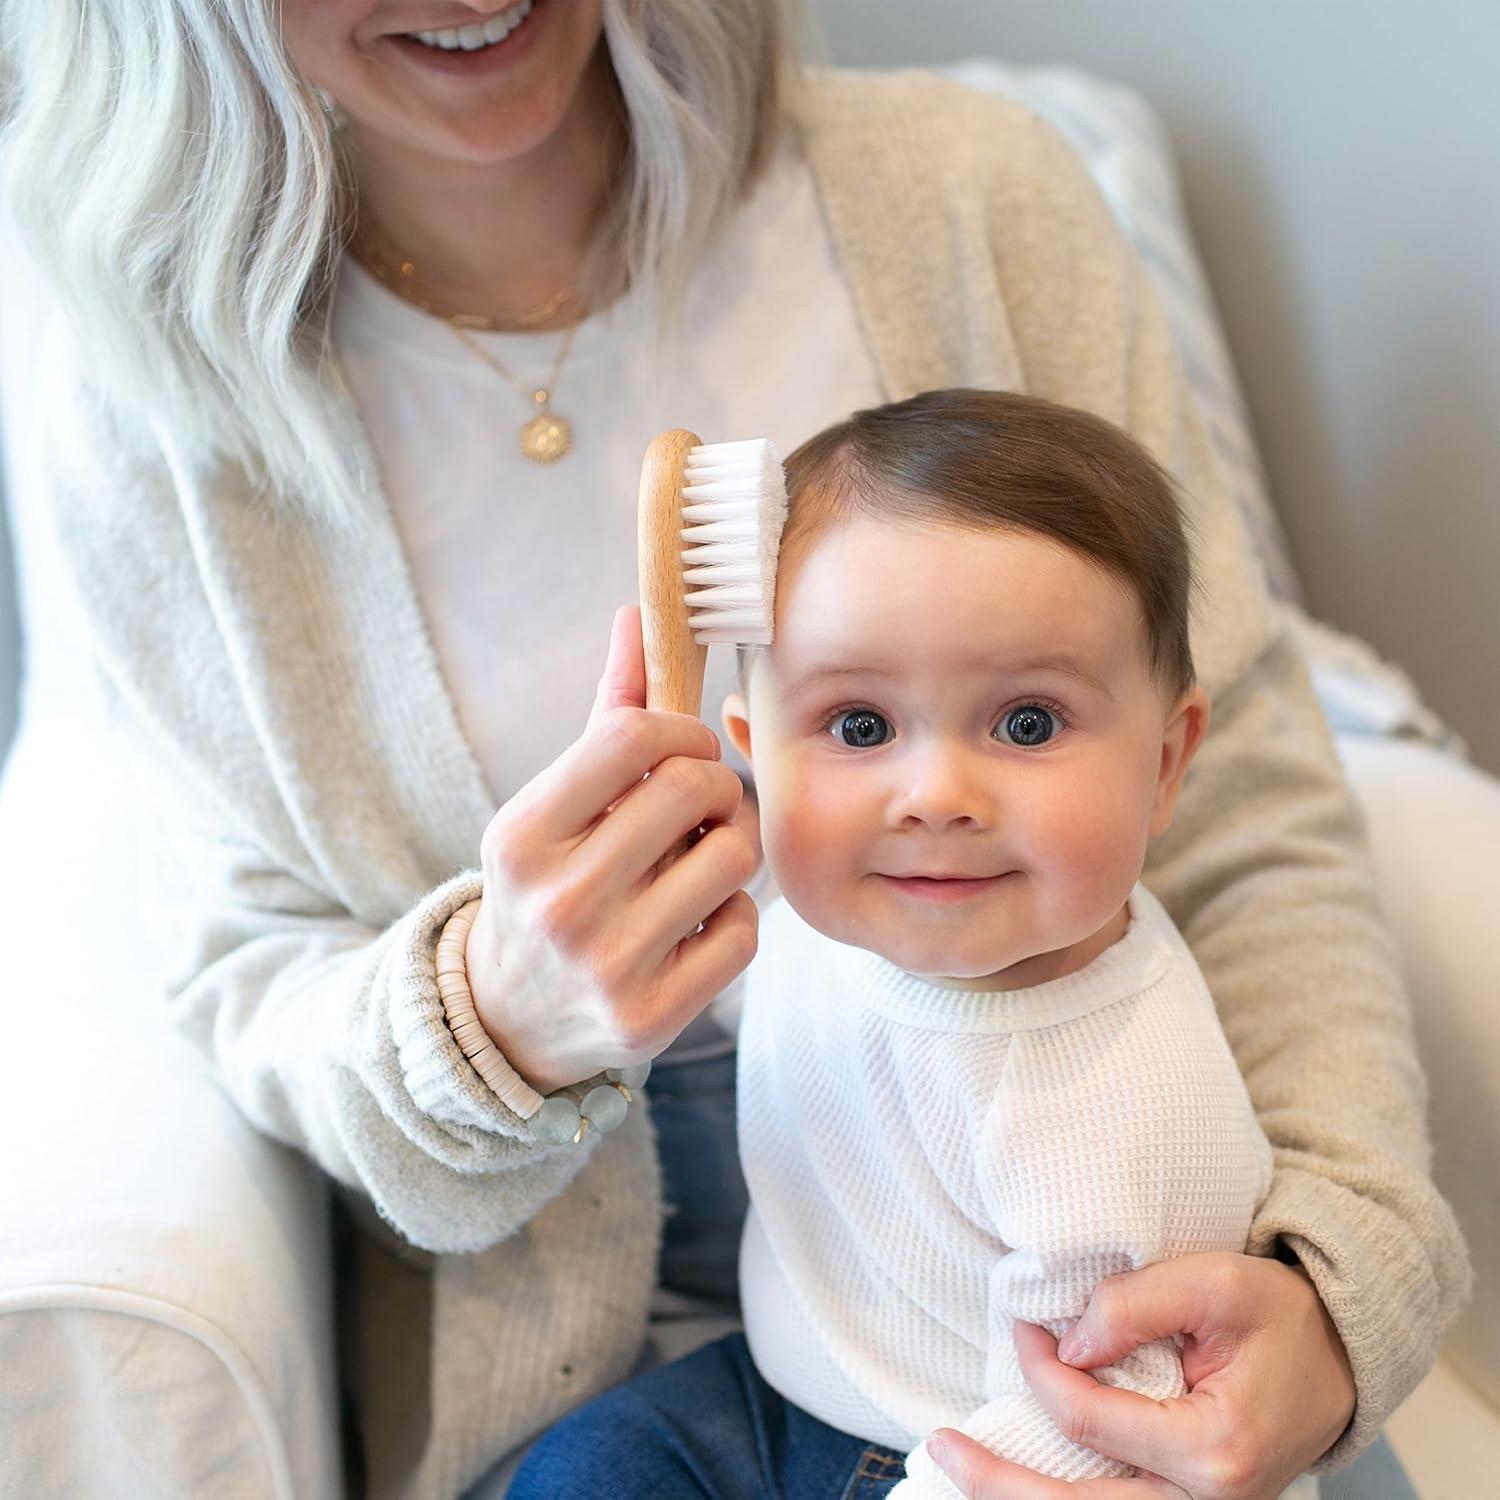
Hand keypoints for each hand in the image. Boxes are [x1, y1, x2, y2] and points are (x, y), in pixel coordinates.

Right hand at [465, 605, 758, 1091]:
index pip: (632, 735)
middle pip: (696, 788)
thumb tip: (640, 615)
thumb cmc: (549, 883)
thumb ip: (605, 714)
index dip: (682, 728)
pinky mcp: (649, 1017)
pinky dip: (734, 916)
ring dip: (734, 847)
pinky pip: (743, 931)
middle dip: (719, 785)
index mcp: (523, 835)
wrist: (512, 1017)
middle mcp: (558, 900)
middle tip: (708, 803)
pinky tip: (699, 920)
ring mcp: (604, 964)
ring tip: (705, 857)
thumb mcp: (556, 804)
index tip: (689, 747)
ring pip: (732, 857)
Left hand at [926, 1252, 1352, 1499]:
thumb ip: (1135, 1307)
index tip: (1022, 1325)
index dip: (1042, 1370)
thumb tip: (1066, 1345)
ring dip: (1018, 1497)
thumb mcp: (1215, 1283)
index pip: (1089, 1419)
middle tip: (940, 1445)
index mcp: (1214, 1450)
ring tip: (956, 1467)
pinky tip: (1010, 1477)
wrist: (1336, 1359)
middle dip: (999, 1482)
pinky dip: (1059, 1496)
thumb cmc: (1278, 1317)